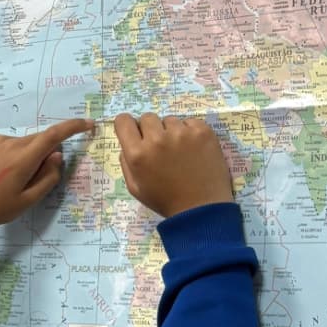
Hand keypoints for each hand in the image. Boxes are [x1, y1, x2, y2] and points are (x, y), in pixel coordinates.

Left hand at [0, 119, 93, 236]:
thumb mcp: (29, 200)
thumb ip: (48, 177)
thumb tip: (58, 155)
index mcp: (22, 159)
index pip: (53, 136)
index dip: (73, 127)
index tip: (88, 124)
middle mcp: (11, 144)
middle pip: (41, 140)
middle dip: (46, 154)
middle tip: (35, 179)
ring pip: (27, 142)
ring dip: (31, 155)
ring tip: (15, 180)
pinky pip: (14, 143)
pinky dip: (18, 154)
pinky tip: (5, 172)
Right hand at [114, 113, 232, 218]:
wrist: (201, 209)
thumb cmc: (166, 201)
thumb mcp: (135, 189)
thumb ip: (126, 163)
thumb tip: (127, 143)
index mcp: (138, 154)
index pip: (123, 121)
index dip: (128, 126)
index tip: (135, 133)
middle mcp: (157, 139)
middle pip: (147, 117)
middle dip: (150, 130)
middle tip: (161, 148)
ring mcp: (181, 133)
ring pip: (170, 120)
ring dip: (172, 132)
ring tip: (180, 152)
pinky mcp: (202, 131)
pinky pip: (190, 122)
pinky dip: (190, 132)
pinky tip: (194, 150)